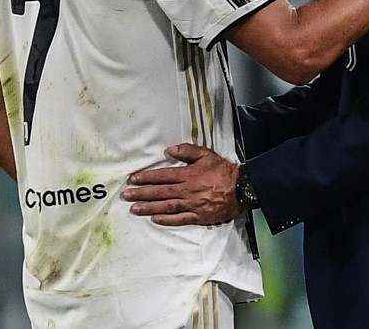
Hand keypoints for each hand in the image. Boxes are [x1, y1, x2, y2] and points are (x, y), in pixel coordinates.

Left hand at [123, 144, 242, 225]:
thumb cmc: (224, 170)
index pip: (162, 176)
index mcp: (188, 174)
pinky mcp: (199, 216)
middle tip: (126, 195)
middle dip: (141, 193)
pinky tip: (154, 219)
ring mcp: (192, 204)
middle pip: (160, 192)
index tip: (132, 179)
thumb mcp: (207, 154)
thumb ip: (188, 151)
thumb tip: (169, 149)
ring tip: (134, 208)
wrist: (242, 188)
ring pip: (166, 206)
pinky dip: (166, 219)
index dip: (146, 177)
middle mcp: (187, 190)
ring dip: (148, 207)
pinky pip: (180, 219)